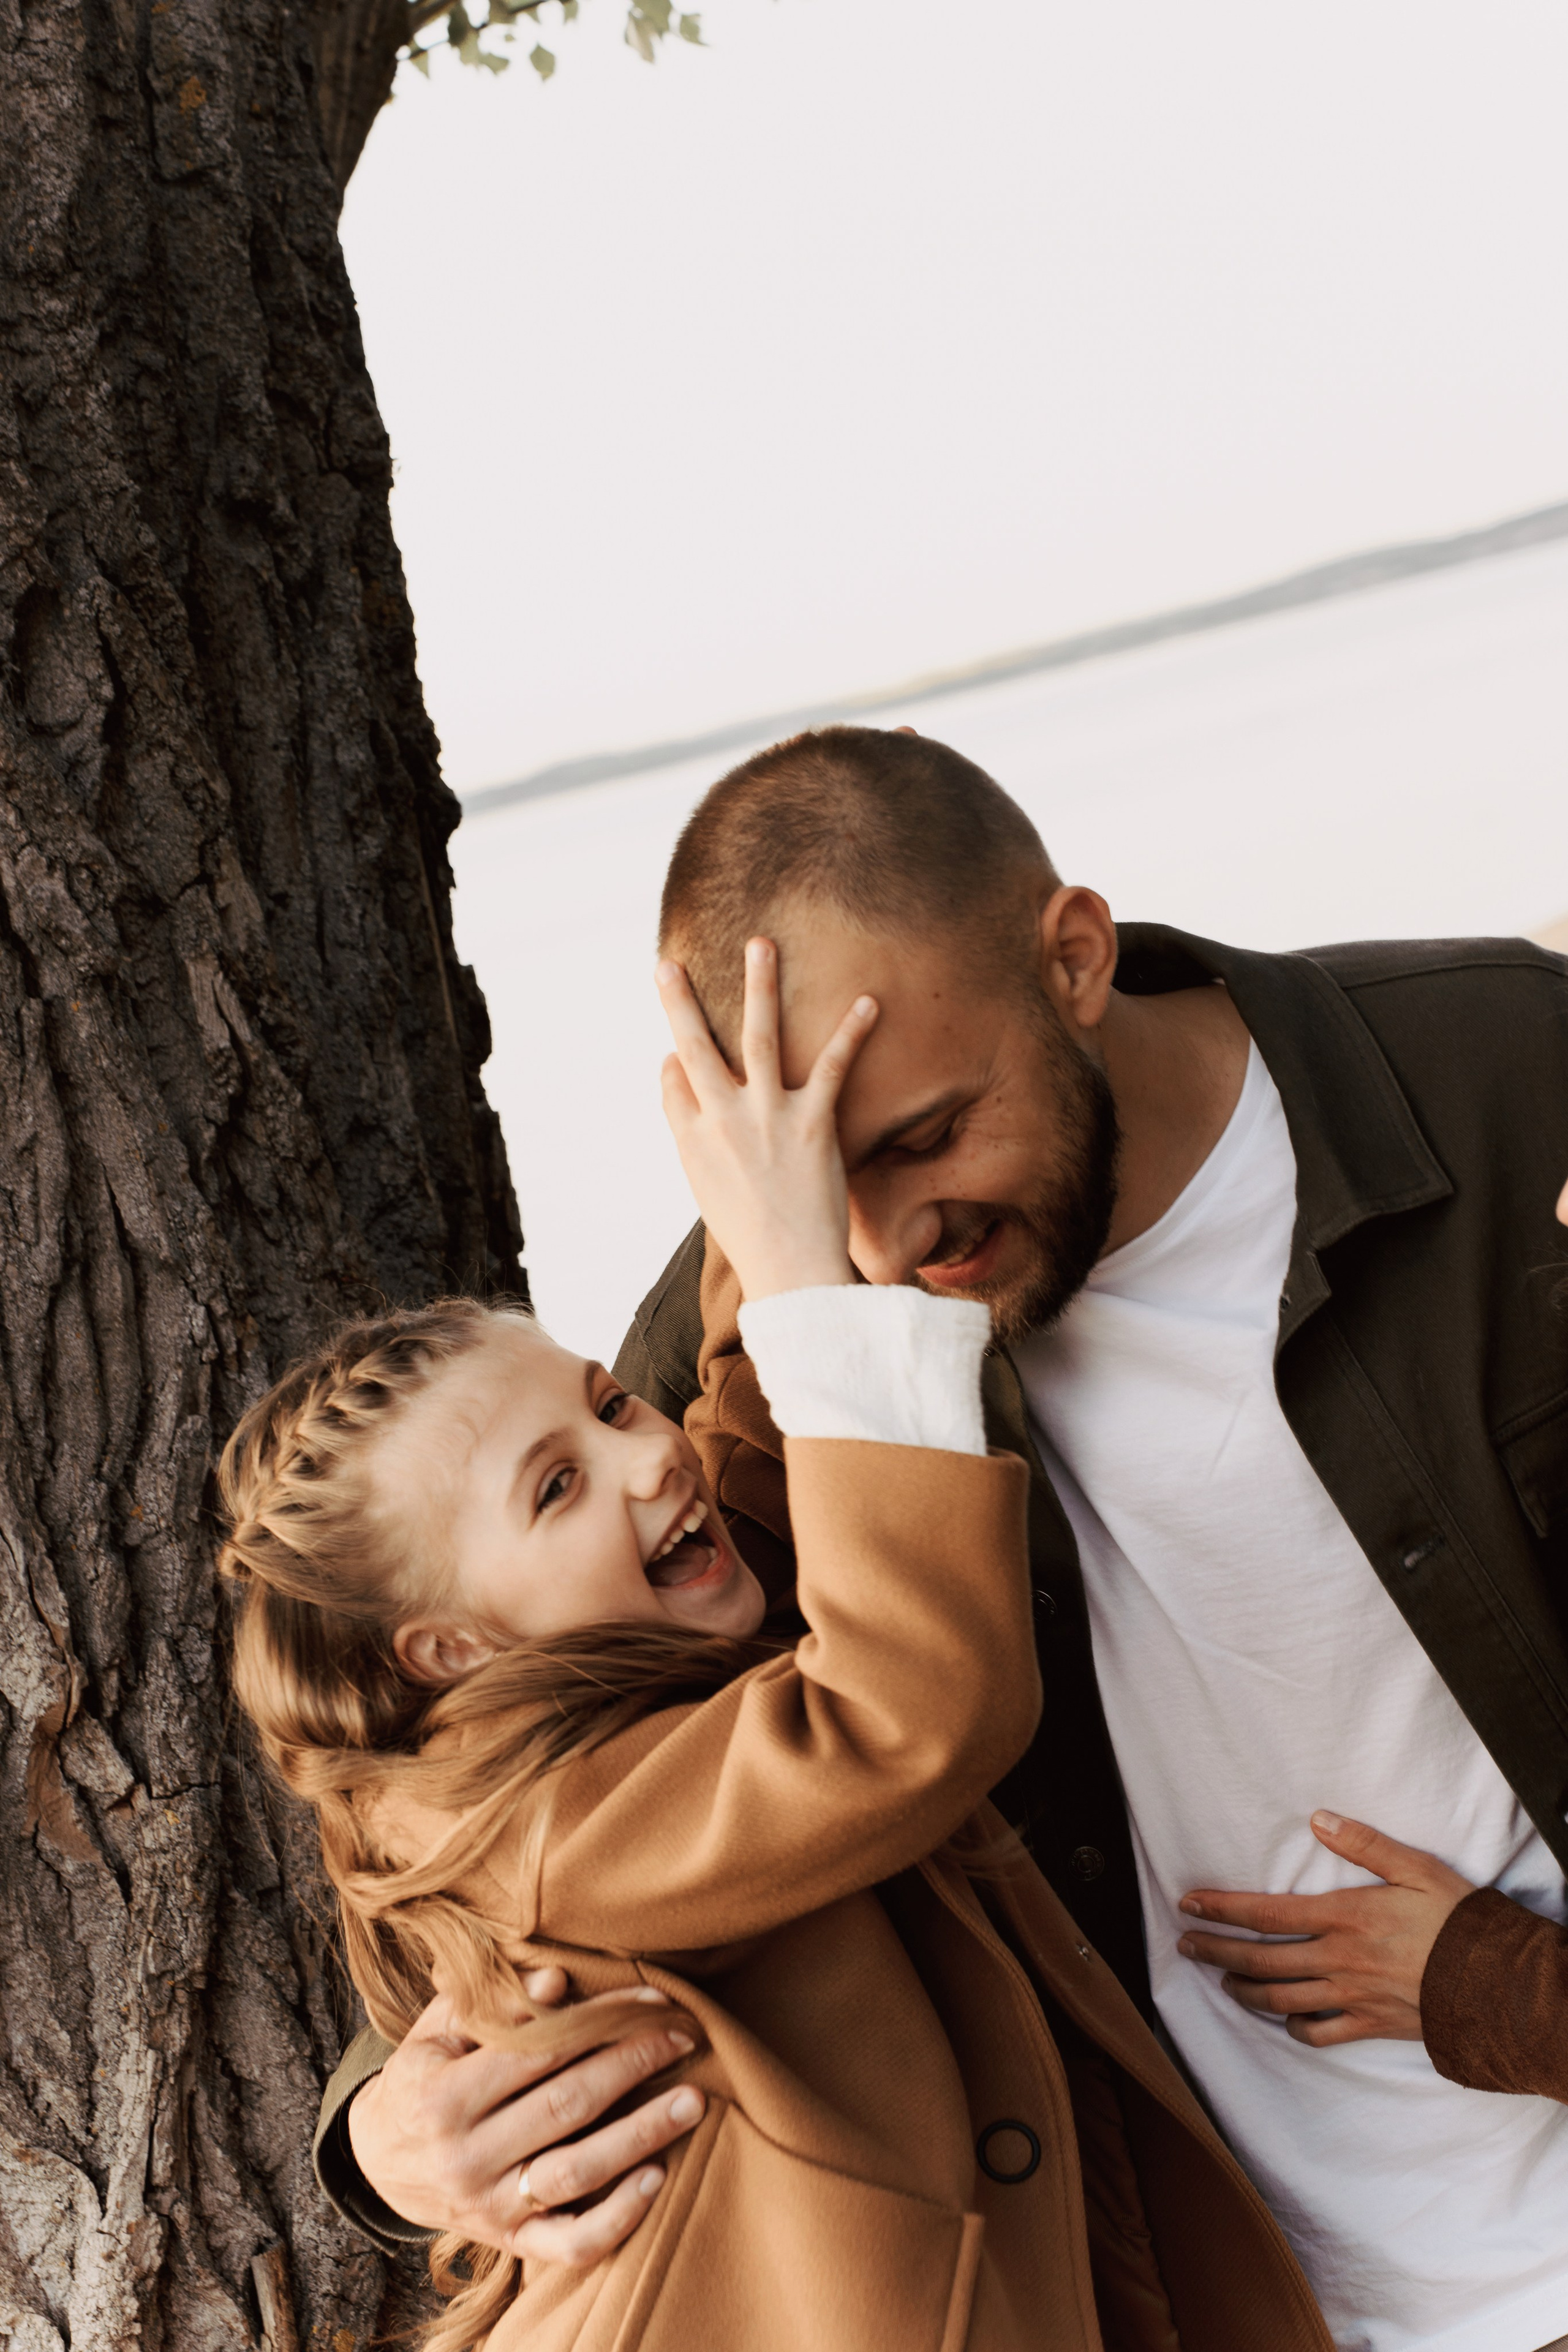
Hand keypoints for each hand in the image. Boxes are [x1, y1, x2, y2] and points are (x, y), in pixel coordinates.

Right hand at [347, 1976, 705, 2264]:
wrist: (377, 2161)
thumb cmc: (420, 2079)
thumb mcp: (436, 2032)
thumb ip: (493, 2004)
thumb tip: (557, 1979)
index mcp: (443, 2097)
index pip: (537, 2052)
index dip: (598, 2023)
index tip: (650, 2002)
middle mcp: (466, 2157)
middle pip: (565, 2106)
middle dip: (631, 2068)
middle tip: (683, 2039)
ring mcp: (489, 2207)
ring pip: (576, 2172)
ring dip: (640, 2136)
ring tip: (691, 2102)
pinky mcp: (509, 2243)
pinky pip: (570, 2243)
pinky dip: (616, 2218)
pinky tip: (656, 2180)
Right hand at [657, 938, 877, 1301]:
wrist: (792, 1273)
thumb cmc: (754, 1239)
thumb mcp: (708, 1191)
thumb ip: (694, 1138)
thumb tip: (679, 1084)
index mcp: (690, 1140)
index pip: (673, 1081)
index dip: (676, 1061)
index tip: (678, 1045)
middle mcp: (721, 1119)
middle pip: (694, 1045)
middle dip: (677, 1001)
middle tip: (667, 963)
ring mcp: (766, 1116)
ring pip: (757, 1035)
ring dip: (759, 985)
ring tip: (762, 944)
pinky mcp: (813, 1122)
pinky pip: (832, 1066)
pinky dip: (852, 1031)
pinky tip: (869, 1001)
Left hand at [1176, 1810, 1473, 2047]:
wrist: (1500, 1985)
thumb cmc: (1459, 1922)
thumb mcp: (1417, 1868)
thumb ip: (1365, 1844)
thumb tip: (1318, 1819)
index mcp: (1344, 1917)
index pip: (1266, 1914)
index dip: (1222, 1910)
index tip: (1189, 1906)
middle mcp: (1339, 1960)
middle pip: (1261, 1961)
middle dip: (1217, 1952)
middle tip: (1186, 1946)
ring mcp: (1352, 1998)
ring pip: (1280, 1999)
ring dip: (1243, 1991)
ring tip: (1222, 1981)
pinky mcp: (1371, 2026)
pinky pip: (1319, 2034)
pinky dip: (1294, 2028)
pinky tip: (1284, 2019)